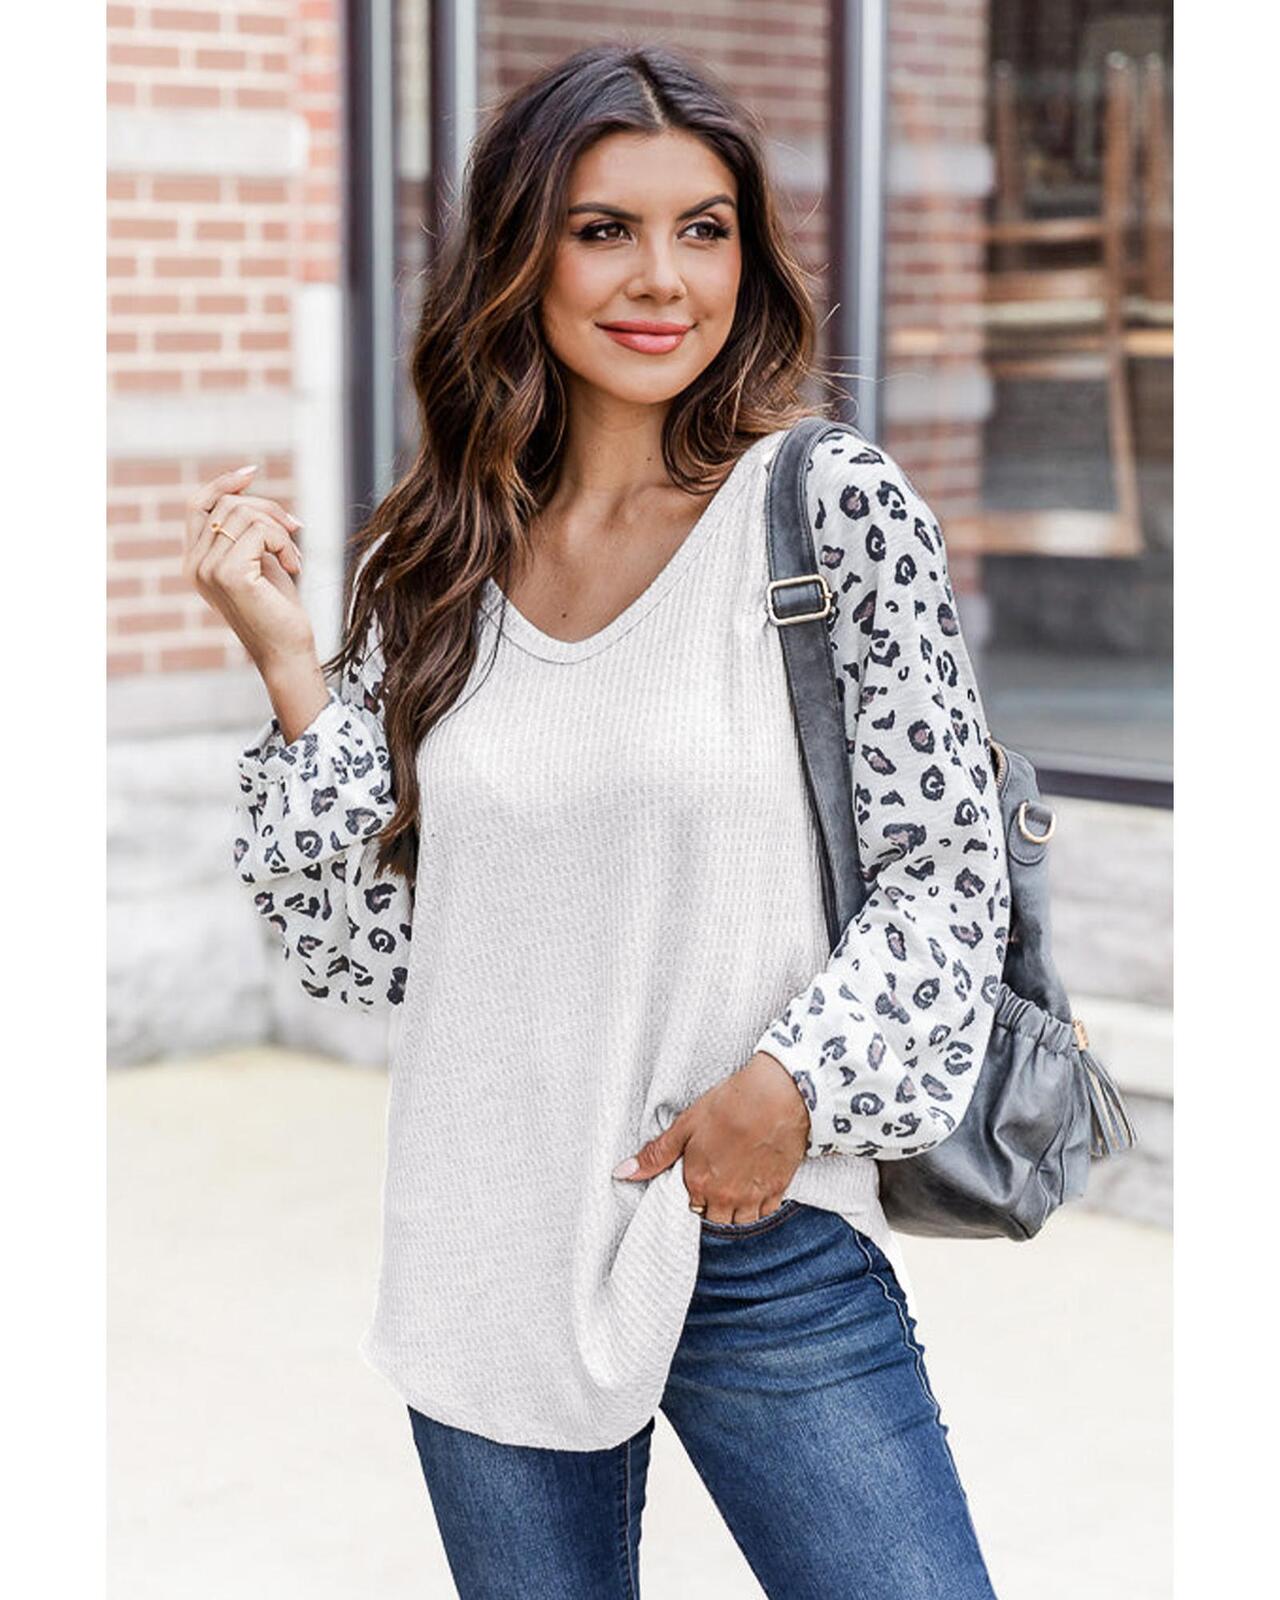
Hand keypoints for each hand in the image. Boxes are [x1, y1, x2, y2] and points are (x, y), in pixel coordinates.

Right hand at [183, 463, 315, 672]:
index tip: (252, 472)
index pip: (196, 505)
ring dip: (280, 530)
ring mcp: (208, 570)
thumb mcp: (258, 560)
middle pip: (226, 504)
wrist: (287, 650)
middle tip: (296, 529)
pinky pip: (260, 532)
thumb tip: (246, 489)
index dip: (222, 483)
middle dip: (268, 508)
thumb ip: (245, 531)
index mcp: (196, 561)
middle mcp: (194, 565)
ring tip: (293, 557)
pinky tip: (294, 567)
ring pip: (245, 515)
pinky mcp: (229, 575)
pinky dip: (284, 543)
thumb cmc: (277, 608)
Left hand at [612, 1052, 809, 1222]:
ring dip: (736, 1212)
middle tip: (717, 1185)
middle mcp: (725, 1197)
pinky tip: (756, 1189)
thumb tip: (621, 1172)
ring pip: (741, 1222)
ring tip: (735, 1190)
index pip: (689, 1208)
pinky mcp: (778, 1189)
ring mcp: (753, 1196)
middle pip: (715, 1220)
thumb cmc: (729, 1105)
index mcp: (699, 1182)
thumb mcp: (685, 1126)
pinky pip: (766, 1213)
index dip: (692, 1193)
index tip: (698, 1180)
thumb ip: (656, 1155)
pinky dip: (760, 1207)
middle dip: (713, 1207)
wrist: (776, 1096)